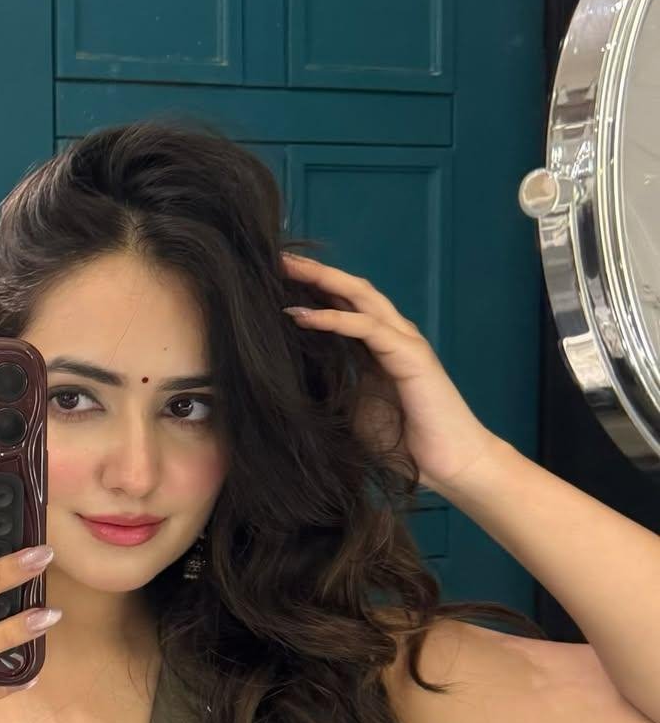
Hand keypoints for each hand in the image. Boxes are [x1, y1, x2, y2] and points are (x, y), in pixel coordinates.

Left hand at [279, 251, 501, 493]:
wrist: (449, 464)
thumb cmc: (403, 441)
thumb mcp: (353, 408)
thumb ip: (333, 384)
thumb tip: (293, 379)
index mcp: (377, 346)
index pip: (342, 304)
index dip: (312, 288)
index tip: (274, 279)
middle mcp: (392, 335)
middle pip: (350, 289)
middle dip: (313, 272)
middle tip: (276, 258)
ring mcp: (404, 341)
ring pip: (360, 297)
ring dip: (321, 281)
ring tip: (285, 270)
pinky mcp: (410, 355)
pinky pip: (367, 327)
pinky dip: (333, 319)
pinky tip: (302, 315)